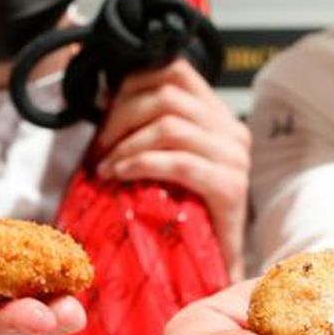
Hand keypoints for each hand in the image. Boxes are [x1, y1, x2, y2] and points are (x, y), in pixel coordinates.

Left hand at [95, 59, 249, 276]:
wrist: (218, 263)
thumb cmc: (189, 212)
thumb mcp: (171, 158)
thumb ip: (152, 126)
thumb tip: (107, 94)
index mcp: (219, 116)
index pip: (176, 70)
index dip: (134, 81)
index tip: (105, 107)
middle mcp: (233, 132)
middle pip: (167, 95)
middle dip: (122, 115)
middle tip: (99, 145)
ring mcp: (235, 159)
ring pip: (169, 125)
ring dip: (126, 142)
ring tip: (105, 165)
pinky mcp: (230, 188)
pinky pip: (178, 162)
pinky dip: (141, 163)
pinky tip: (120, 175)